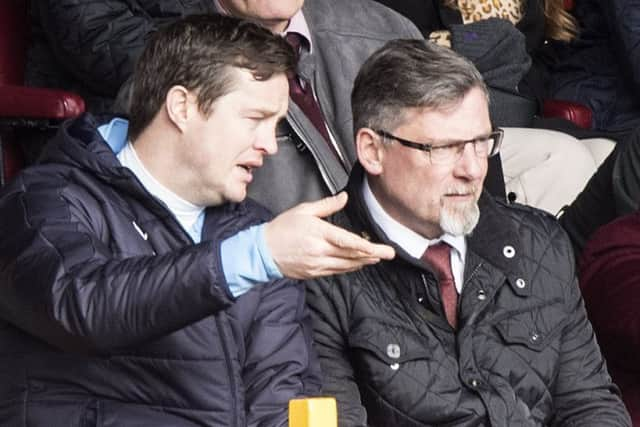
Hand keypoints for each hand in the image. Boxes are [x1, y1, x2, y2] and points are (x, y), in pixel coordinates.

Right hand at [264, 192, 394, 278]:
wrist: (263, 251)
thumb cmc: (282, 228)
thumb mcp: (304, 210)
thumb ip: (327, 205)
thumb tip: (344, 198)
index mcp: (318, 233)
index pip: (348, 241)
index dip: (366, 246)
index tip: (380, 248)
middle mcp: (320, 251)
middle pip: (351, 255)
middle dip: (372, 254)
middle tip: (389, 253)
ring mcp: (317, 264)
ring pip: (346, 265)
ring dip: (363, 262)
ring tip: (377, 257)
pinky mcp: (314, 273)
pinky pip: (337, 271)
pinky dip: (350, 267)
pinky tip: (358, 264)